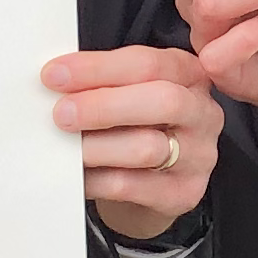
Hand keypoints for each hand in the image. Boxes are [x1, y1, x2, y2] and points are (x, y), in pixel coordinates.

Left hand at [46, 43, 218, 238]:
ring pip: (147, 148)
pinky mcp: (184, 193)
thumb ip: (104, 82)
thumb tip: (57, 81)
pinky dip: (95, 180)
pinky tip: (76, 175)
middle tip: (61, 113)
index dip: (98, 68)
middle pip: (162, 101)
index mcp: (188, 74)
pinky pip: (132, 185)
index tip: (55, 75)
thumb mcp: (128, 93)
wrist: (150, 186)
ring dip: (96, 146)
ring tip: (65, 147)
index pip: (147, 63)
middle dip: (103, 105)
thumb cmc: (134, 127)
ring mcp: (198, 156)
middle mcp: (202, 112)